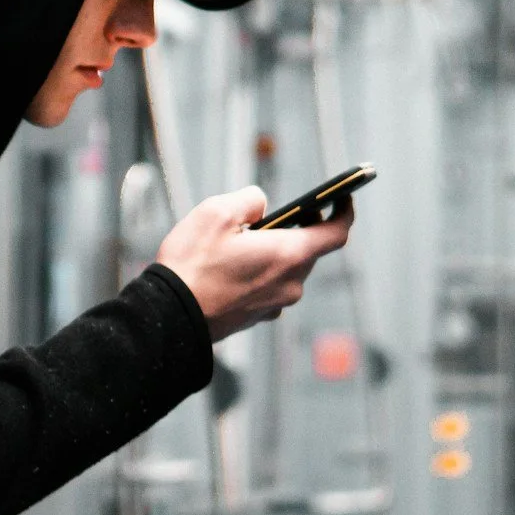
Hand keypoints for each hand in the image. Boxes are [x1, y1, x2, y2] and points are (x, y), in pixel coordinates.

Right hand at [155, 186, 353, 342]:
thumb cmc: (192, 267)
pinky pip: (269, 287)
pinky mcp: (258, 316)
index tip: (343, 197)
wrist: (170, 317)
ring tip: (243, 241)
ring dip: (275, 252)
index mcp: (289, 255)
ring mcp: (276, 304)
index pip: (336, 233)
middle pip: (308, 250)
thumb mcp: (216, 212)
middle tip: (278, 214)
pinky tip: (232, 266)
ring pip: (287, 269)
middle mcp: (291, 283)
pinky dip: (260, 272)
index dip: (344, 212)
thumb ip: (249, 200)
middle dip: (299, 229)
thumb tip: (260, 204)